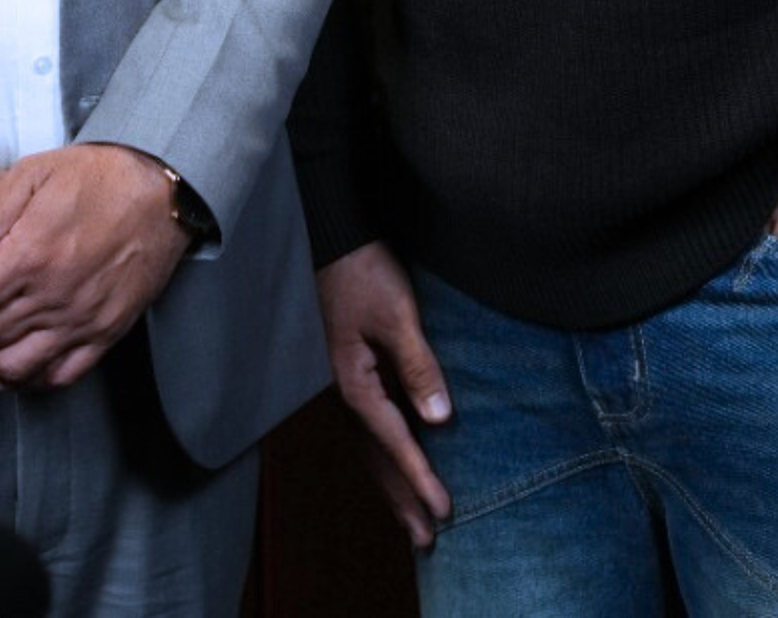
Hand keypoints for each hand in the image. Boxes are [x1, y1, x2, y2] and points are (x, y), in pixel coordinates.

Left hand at [0, 144, 189, 388]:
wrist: (163, 192)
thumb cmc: (100, 178)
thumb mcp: (36, 174)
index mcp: (30, 255)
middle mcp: (52, 297)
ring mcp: (79, 322)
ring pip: (10, 366)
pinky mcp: (104, 334)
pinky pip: (56, 377)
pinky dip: (25, 380)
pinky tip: (10, 366)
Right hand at [318, 241, 452, 549]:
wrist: (334, 236)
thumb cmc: (365, 272)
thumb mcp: (398, 315)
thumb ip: (419, 367)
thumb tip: (440, 420)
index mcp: (355, 382)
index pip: (394, 442)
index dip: (420, 478)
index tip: (444, 512)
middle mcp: (346, 390)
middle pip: (375, 458)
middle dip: (402, 499)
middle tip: (426, 542)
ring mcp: (346, 381)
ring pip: (369, 447)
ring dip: (391, 484)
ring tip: (411, 520)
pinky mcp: (352, 368)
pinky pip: (369, 426)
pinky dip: (384, 454)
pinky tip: (397, 461)